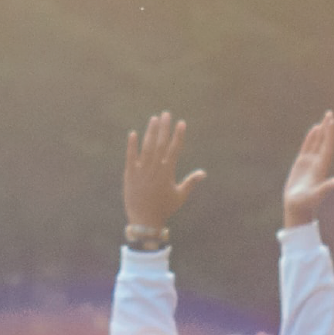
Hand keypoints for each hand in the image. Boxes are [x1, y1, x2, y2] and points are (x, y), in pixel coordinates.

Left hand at [123, 113, 205, 234]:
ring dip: (150, 132)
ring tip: (154, 119)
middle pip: (161, 144)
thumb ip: (191, 182)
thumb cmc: (164, 208)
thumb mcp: (180, 196)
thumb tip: (203, 173)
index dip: (178, 135)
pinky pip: (130, 157)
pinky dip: (131, 145)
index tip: (181, 123)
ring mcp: (141, 171)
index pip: (174, 149)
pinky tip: (133, 133)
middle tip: (166, 113)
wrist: (144, 220)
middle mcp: (155, 169)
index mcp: (168, 172)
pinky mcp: (129, 174)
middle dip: (164, 128)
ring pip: (146, 147)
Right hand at [282, 111, 333, 228]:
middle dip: (327, 128)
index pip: (327, 146)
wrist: (298, 208)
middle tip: (330, 114)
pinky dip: (311, 138)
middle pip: (324, 142)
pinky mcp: (301, 164)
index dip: (330, 134)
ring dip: (321, 132)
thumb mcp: (317, 195)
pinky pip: (307, 147)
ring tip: (324, 119)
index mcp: (322, 167)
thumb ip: (327, 187)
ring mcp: (310, 163)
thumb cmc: (306, 203)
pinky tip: (313, 130)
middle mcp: (318, 163)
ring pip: (317, 143)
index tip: (331, 121)